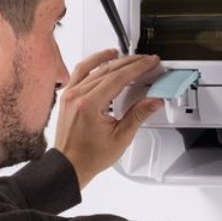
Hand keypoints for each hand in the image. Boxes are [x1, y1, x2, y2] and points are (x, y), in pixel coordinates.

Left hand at [53, 49, 163, 188]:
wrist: (69, 165)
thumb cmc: (89, 156)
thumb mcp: (120, 137)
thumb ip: (138, 115)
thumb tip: (154, 101)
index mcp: (89, 105)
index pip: (118, 78)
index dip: (137, 68)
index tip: (149, 63)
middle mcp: (77, 96)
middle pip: (107, 70)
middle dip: (129, 63)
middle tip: (145, 60)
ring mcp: (70, 94)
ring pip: (93, 68)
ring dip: (111, 59)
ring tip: (125, 55)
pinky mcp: (67, 96)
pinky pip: (79, 73)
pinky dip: (91, 64)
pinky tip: (101, 61)